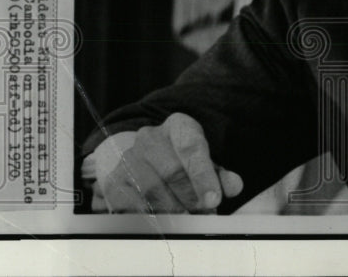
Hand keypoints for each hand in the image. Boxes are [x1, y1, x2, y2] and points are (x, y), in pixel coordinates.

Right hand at [94, 112, 243, 213]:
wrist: (149, 162)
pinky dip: (151, 217)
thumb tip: (233, 186)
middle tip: (204, 214)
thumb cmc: (184, 163)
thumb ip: (221, 175)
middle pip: (171, 171)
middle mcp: (149, 137)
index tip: (214, 199)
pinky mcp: (114, 182)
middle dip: (191, 198)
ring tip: (188, 220)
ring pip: (151, 190)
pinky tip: (164, 222)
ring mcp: (128, 158)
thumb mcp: (206, 164)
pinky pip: (131, 205)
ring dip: (173, 211)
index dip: (203, 175)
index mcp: (178, 126)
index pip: (191, 147)